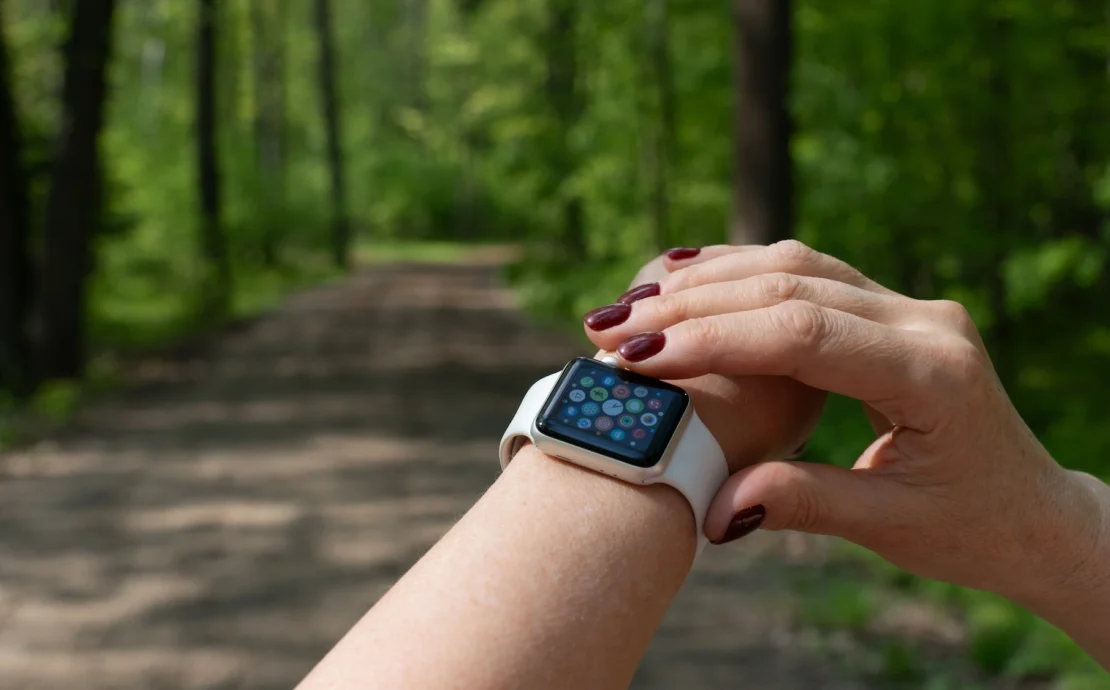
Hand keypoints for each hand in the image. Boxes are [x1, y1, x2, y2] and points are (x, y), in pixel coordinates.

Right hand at [585, 241, 1109, 610]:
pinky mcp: (889, 308)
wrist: (1029, 509)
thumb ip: (802, 502)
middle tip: (607, 329)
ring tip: (629, 305)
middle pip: (789, 287)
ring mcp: (908, 306)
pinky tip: (683, 278)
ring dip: (706, 280)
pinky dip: (738, 274)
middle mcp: (923, 320)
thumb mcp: (889, 524)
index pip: (801, 334)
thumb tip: (710, 509)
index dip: (711, 341)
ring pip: (792, 265)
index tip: (636, 360)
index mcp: (931, 371)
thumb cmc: (968, 526)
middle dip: (690, 306)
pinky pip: (805, 273)